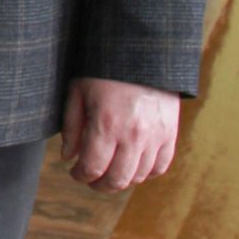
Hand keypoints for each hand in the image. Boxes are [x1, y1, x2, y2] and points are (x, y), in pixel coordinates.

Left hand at [60, 78, 180, 190]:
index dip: (80, 176)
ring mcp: (155, 136)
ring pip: (139, 176)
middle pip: (117, 179)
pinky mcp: (170, 134)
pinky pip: (161, 166)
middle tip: (91, 179)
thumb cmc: (103, 70)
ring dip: (122, 180)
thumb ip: (71, 127)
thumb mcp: (77, 92)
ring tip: (110, 172)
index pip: (93, 168)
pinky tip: (133, 166)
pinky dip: (146, 173)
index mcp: (106, 125)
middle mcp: (133, 135)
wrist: (142, 53)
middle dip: (100, 185)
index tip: (75, 172)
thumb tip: (69, 157)